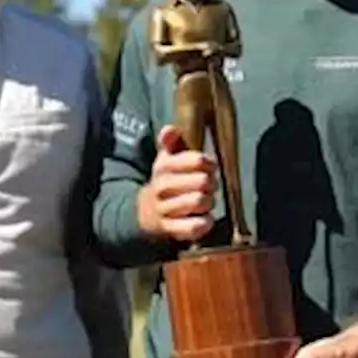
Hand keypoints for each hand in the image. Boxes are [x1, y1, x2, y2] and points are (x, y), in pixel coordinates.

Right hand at [136, 125, 216, 241]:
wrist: (145, 212)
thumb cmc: (165, 181)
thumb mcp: (166, 159)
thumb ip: (170, 142)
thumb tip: (169, 129)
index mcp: (163, 166)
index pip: (196, 160)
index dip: (209, 163)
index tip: (210, 166)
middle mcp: (161, 187)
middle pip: (202, 182)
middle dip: (212, 183)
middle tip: (211, 185)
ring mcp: (164, 209)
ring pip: (199, 202)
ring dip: (209, 202)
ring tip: (206, 200)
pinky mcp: (169, 229)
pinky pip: (194, 226)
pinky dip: (204, 223)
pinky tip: (204, 218)